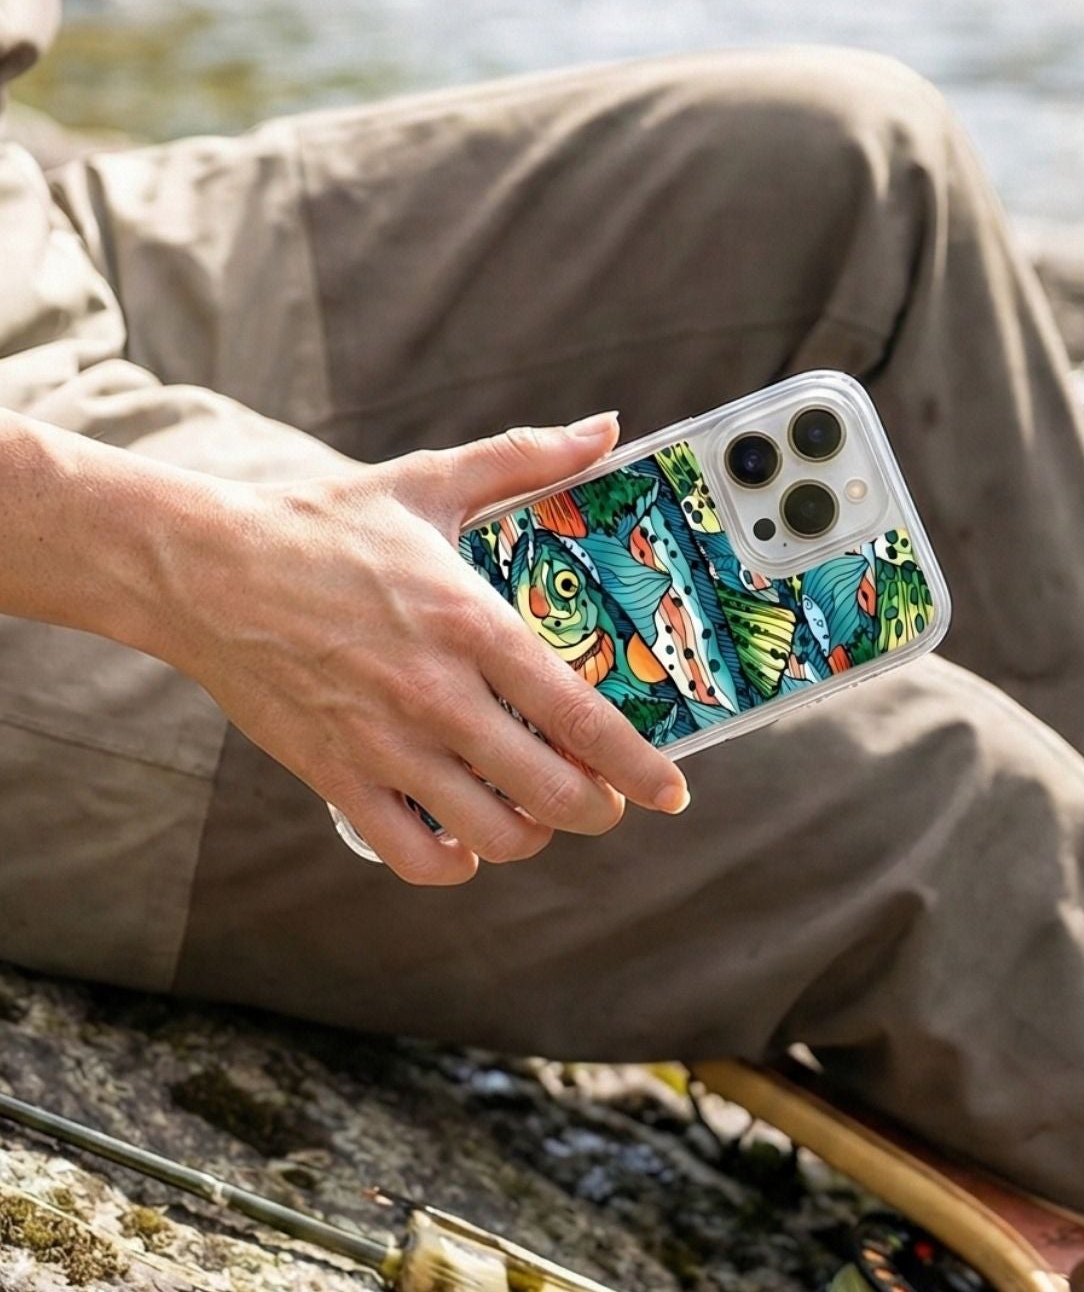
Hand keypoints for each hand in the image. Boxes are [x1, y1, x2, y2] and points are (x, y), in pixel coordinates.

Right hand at [160, 415, 690, 883]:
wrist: (205, 568)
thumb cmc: (320, 526)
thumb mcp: (428, 481)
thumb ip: (523, 459)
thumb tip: (603, 428)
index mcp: (473, 626)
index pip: (584, 719)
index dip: (641, 769)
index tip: (672, 792)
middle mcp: (438, 696)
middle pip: (554, 794)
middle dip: (597, 810)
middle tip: (602, 800)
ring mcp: (387, 745)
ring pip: (495, 835)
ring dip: (530, 835)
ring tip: (532, 811)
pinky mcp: (337, 778)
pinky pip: (414, 857)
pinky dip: (452, 862)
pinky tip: (462, 837)